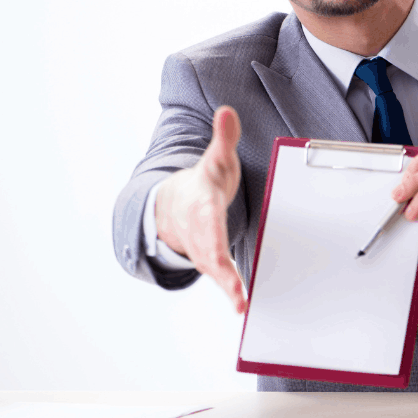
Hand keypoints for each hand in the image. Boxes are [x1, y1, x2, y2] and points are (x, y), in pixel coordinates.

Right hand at [154, 105, 246, 313]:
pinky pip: (221, 277)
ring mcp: (203, 248)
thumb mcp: (215, 159)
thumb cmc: (203, 183)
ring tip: (241, 303)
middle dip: (220, 270)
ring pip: (213, 269)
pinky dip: (230, 291)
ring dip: (226, 287)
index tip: (218, 244)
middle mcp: (200, 230)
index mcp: (202, 204)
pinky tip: (243, 306)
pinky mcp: (211, 260)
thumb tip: (227, 111)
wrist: (174, 206)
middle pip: (209, 251)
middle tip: (235, 290)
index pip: (207, 218)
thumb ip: (223, 138)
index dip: (211, 231)